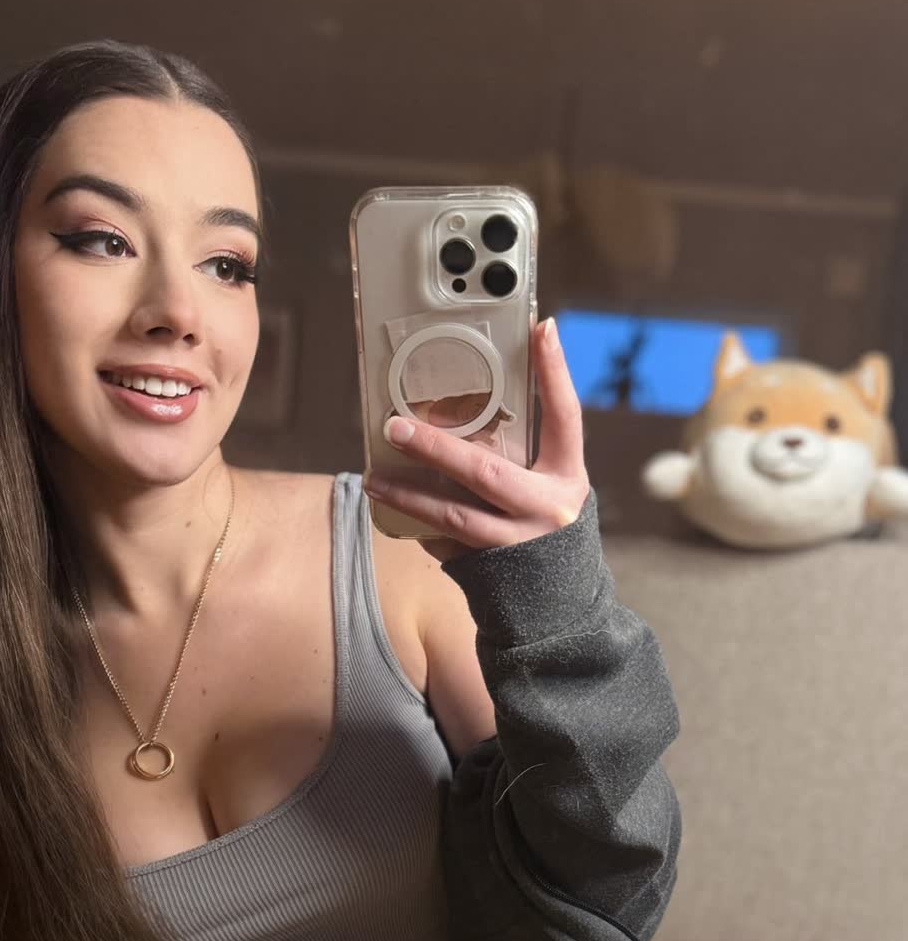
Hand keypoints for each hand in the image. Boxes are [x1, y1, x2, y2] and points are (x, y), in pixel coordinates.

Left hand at [364, 317, 590, 563]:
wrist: (560, 612)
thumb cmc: (550, 536)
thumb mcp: (553, 490)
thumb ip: (524, 457)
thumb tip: (466, 414)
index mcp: (567, 479)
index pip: (565, 417)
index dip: (555, 374)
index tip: (540, 328)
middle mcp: (547, 511)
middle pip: (485, 473)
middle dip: (435, 448)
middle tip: (395, 426)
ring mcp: (517, 546)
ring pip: (453, 517)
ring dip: (408, 496)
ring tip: (373, 479)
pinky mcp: (490, 574)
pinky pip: (446, 544)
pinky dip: (422, 528)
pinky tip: (397, 515)